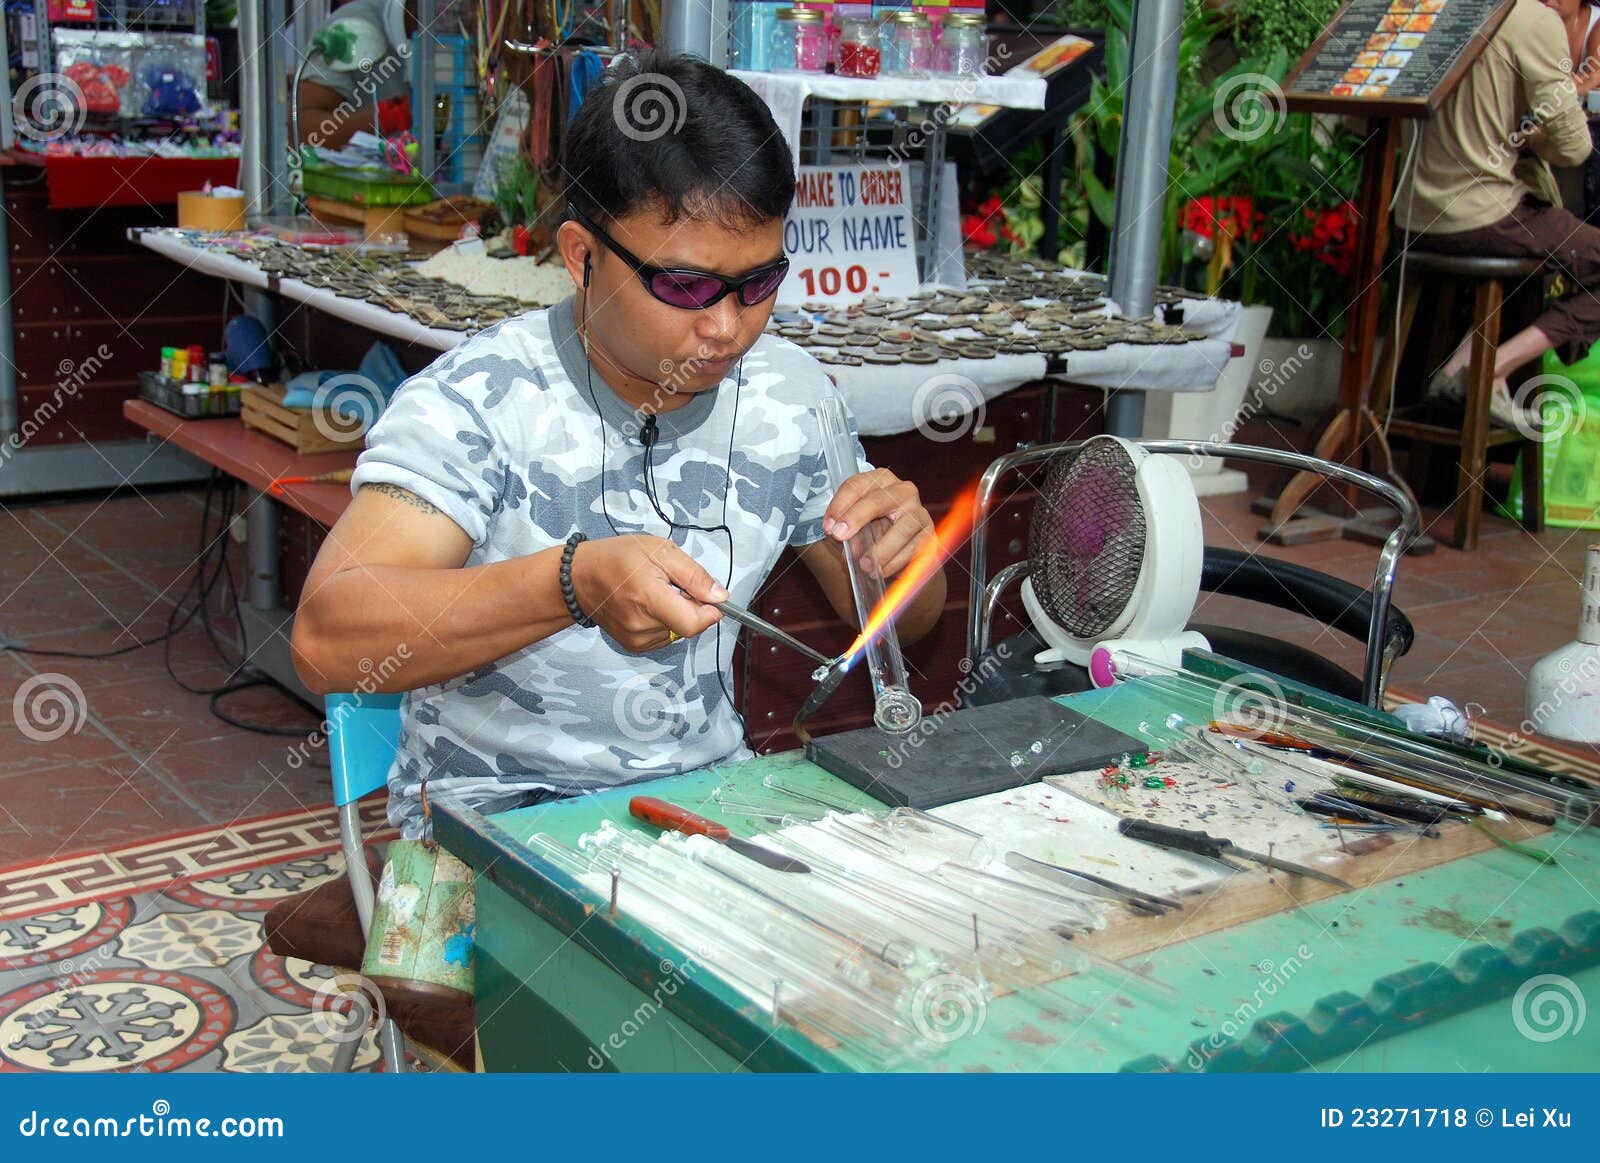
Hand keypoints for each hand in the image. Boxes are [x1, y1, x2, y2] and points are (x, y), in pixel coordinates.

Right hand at [568, 534, 726, 652]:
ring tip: (654, 592)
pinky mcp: (633, 646)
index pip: (694, 623)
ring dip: (675, 613)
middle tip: (671, 585)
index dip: (710, 611)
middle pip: (688, 626)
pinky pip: (664, 636)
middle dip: (690, 606)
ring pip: (677, 631)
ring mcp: (636, 639)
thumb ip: (693, 575)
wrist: (580, 577)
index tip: (708, 596)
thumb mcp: (660, 551)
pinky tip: (647, 605)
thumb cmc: (618, 558)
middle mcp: (642, 626)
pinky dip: (663, 621)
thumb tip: (720, 597)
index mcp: (649, 599)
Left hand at [822, 468, 933, 579]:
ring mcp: (919, 512)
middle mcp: (902, 491)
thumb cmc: (872, 533)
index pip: (856, 486)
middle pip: (877, 500)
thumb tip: (839, 534)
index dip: (840, 505)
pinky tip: (881, 571)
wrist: (902, 553)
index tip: (828, 527)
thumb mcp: (855, 526)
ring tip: (864, 565)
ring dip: (879, 550)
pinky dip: (895, 563)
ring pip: (901, 529)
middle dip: (856, 518)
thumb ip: (845, 527)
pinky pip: (914, 549)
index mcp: (879, 481)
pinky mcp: (930, 534)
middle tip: (839, 536)